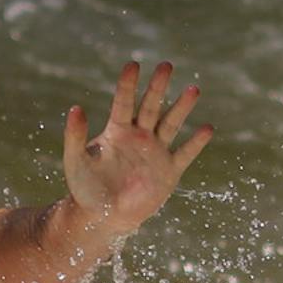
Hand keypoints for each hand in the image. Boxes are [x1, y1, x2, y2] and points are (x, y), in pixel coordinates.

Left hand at [61, 61, 210, 238]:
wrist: (103, 217)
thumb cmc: (85, 189)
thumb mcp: (76, 162)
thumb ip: (74, 136)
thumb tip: (75, 108)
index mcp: (116, 131)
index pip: (123, 102)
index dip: (127, 85)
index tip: (133, 64)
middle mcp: (139, 136)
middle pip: (150, 106)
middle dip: (158, 87)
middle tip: (166, 65)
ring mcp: (155, 152)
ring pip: (171, 124)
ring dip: (182, 107)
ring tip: (194, 89)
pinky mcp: (168, 171)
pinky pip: (184, 153)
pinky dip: (196, 143)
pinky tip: (207, 128)